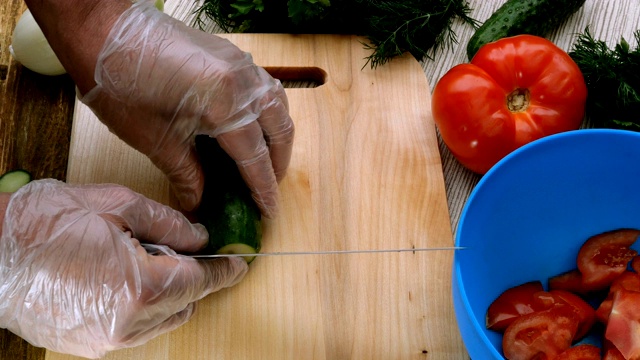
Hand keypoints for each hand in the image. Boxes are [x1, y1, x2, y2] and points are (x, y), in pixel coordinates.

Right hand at [0, 180, 247, 357]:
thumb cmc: (44, 224)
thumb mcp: (116, 205)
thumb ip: (168, 224)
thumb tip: (198, 238)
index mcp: (140, 288)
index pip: (201, 282)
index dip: (224, 270)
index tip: (239, 263)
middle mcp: (128, 325)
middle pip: (185, 303)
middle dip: (191, 276)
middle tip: (176, 248)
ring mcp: (106, 340)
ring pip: (162, 319)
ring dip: (167, 293)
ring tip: (139, 260)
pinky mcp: (89, 345)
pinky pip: (134, 328)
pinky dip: (142, 306)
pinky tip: (119, 278)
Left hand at [79, 0, 293, 216]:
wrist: (103, 33)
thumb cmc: (121, 87)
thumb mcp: (155, 141)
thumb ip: (187, 175)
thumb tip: (199, 204)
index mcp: (225, 103)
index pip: (255, 155)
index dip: (263, 188)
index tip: (268, 211)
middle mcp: (243, 80)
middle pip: (279, 128)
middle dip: (278, 162)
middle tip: (267, 187)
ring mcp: (240, 62)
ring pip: (277, 103)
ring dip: (277, 134)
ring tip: (266, 158)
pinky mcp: (231, 54)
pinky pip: (264, 85)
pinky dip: (266, 110)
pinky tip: (252, 124)